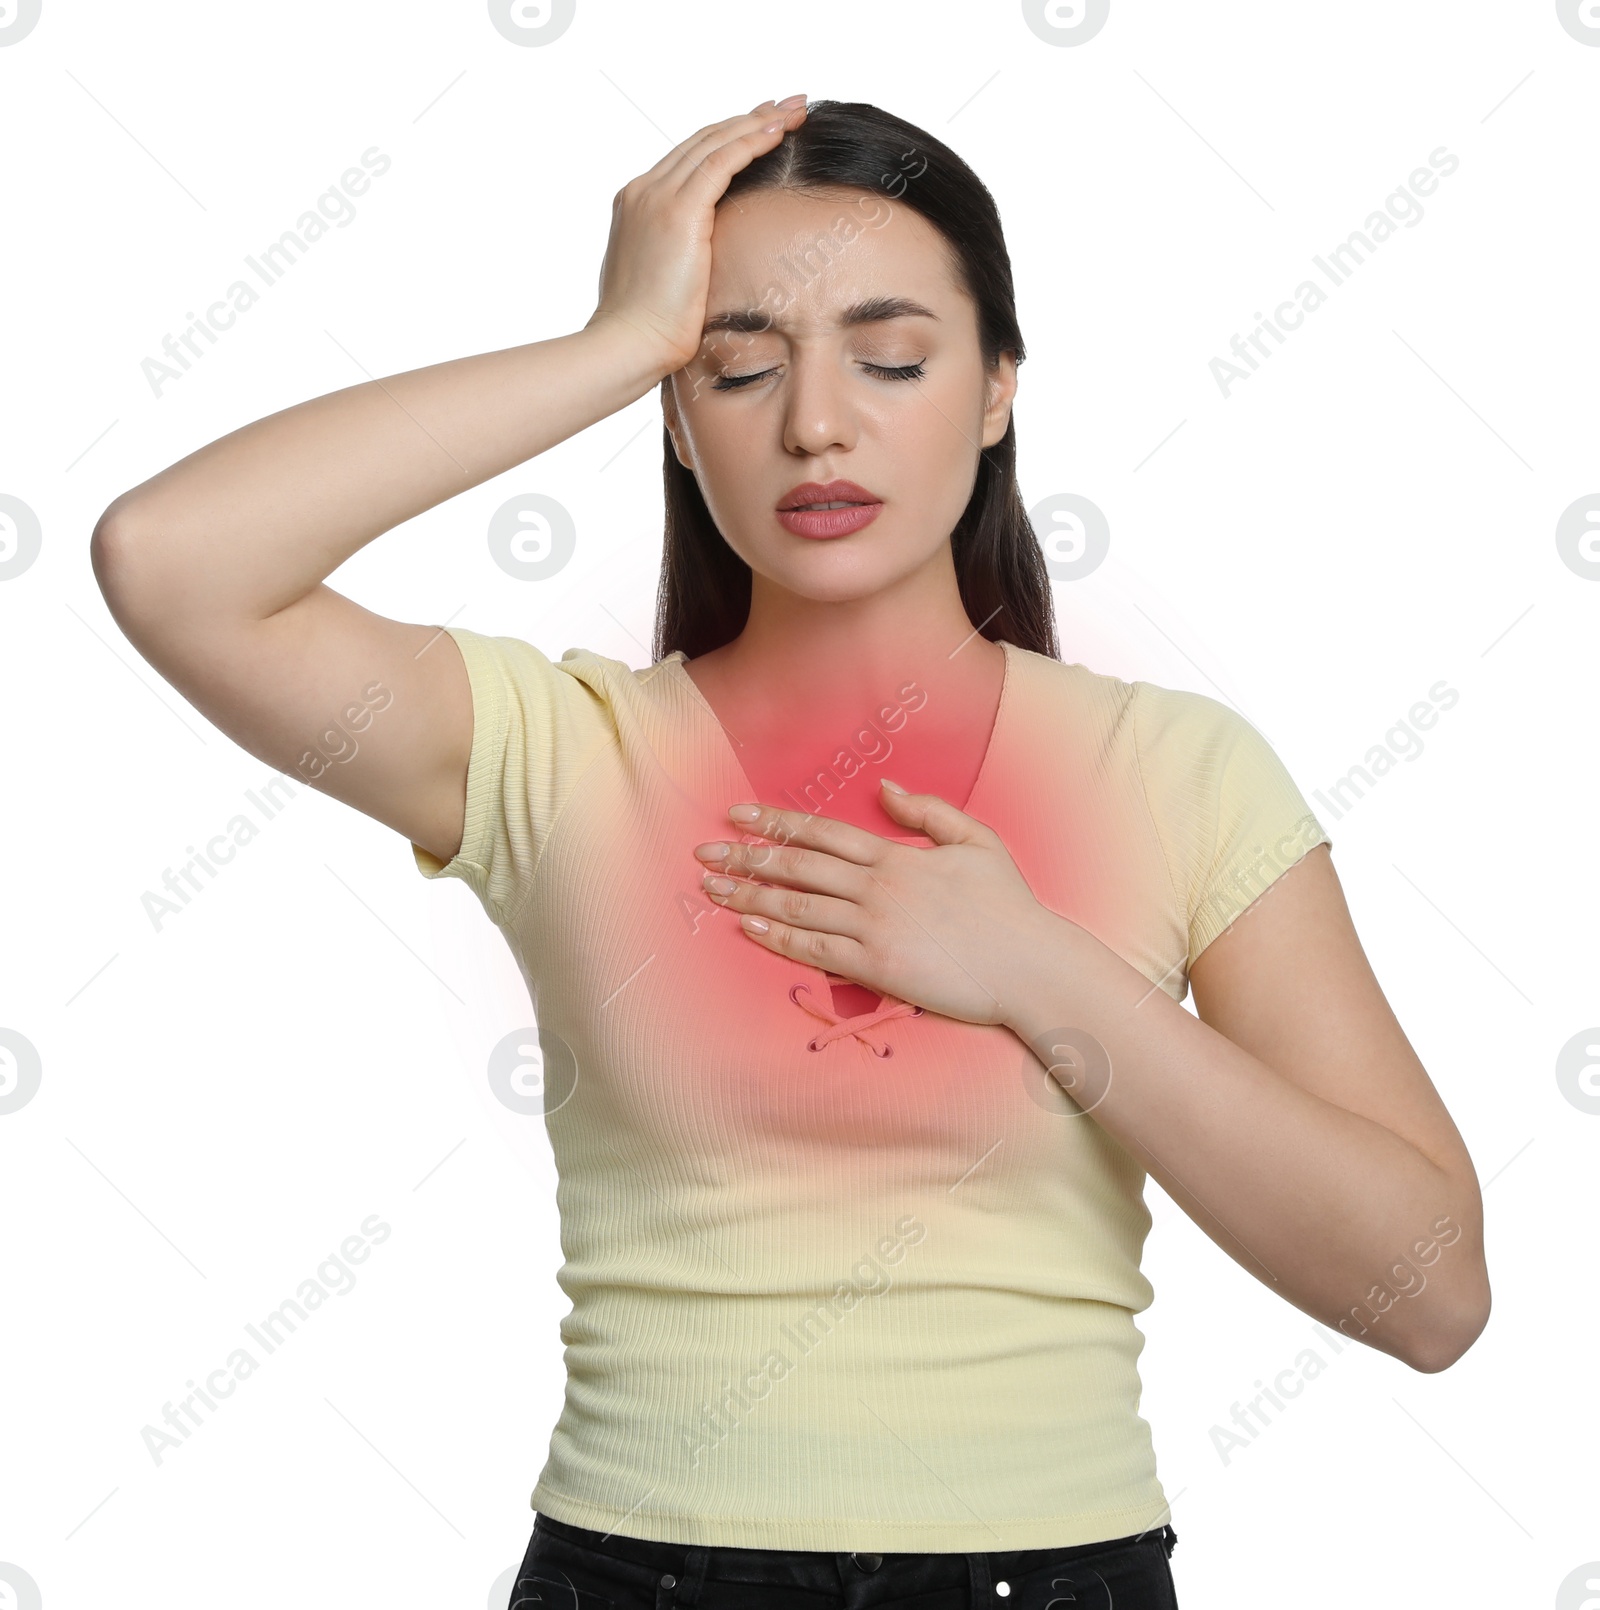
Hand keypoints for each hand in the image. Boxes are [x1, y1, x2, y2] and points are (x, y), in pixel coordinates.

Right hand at [585, 94, 809, 379]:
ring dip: (758, 122)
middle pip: (702, 140)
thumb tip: (702, 271)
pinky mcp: (677, 211)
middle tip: (786, 106)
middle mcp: (643, 192)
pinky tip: (778, 132)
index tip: (761, 128)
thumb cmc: (646, 334)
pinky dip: (751, 141)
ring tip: (794, 110)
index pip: (688, 159)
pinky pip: (721, 161)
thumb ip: (678, 261)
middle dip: (748, 119)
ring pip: (714, 142)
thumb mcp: (661, 285)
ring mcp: (656, 197)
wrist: (628, 346)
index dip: (727, 139)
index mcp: (636, 206)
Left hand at [692, 780, 1054, 1028]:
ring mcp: (874, 927)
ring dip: (751, 895)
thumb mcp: (977, 840)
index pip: (822, 833)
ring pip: (798, 906)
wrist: (1029, 964)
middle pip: (798, 866)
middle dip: (747, 857)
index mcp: (897, 856)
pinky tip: (750, 926)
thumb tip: (885, 787)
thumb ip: (928, 811)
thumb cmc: (1008, 906)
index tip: (738, 815)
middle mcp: (878, 887)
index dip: (776, 822)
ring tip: (713, 889)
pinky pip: (816, 949)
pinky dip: (779, 936)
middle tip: (704, 853)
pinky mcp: (877, 967)